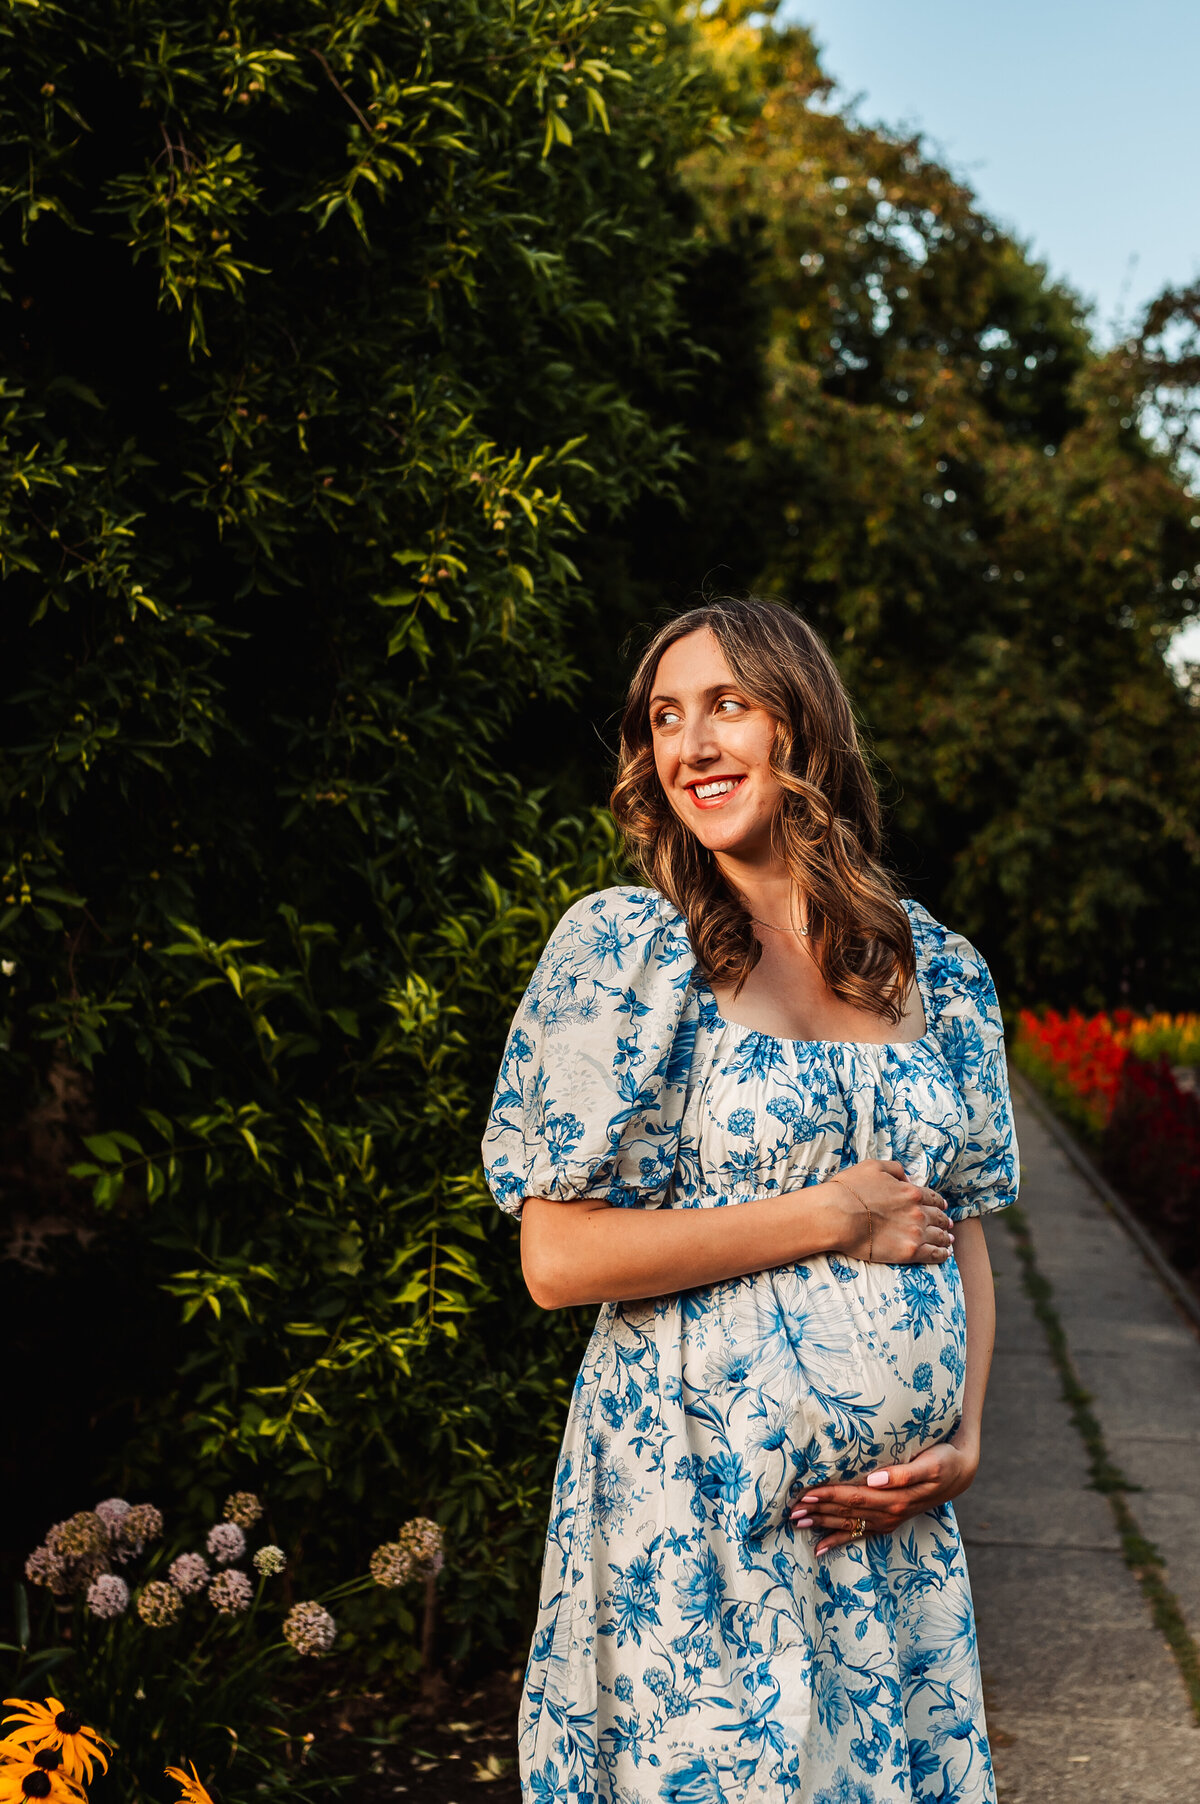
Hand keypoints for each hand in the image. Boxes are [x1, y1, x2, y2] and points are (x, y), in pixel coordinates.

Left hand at [788, 1437, 979, 1555]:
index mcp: (895, 1497)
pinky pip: (859, 1534)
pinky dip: (838, 1540)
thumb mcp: (929, 1464)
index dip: (829, 1495)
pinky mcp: (887, 1523)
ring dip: (822, 1523)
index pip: (854, 1496)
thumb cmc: (943, 1460)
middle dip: (818, 1510)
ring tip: (797, 1522)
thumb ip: (902, 1473)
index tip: (806, 1493)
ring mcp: (888, 1520)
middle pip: (847, 1512)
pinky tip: (819, 1547)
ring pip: (849, 1524)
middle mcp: (889, 1513)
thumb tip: (874, 1478)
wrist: (959, 1474)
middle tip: (791, 1510)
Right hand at [827, 1159, 954, 1263]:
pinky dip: (942, 1254)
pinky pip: (933, 1254)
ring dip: (945, 1238)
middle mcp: (918, 1212)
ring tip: (948, 1241)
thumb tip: (908, 1178)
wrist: (838, 1215)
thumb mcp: (873, 1166)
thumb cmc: (850, 1190)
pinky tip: (944, 1254)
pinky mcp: (909, 1252)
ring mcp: (915, 1233)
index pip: (933, 1198)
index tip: (941, 1206)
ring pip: (939, 1236)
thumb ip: (895, 1169)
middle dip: (945, 1220)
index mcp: (911, 1192)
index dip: (939, 1202)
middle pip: (939, 1217)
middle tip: (948, 1224)